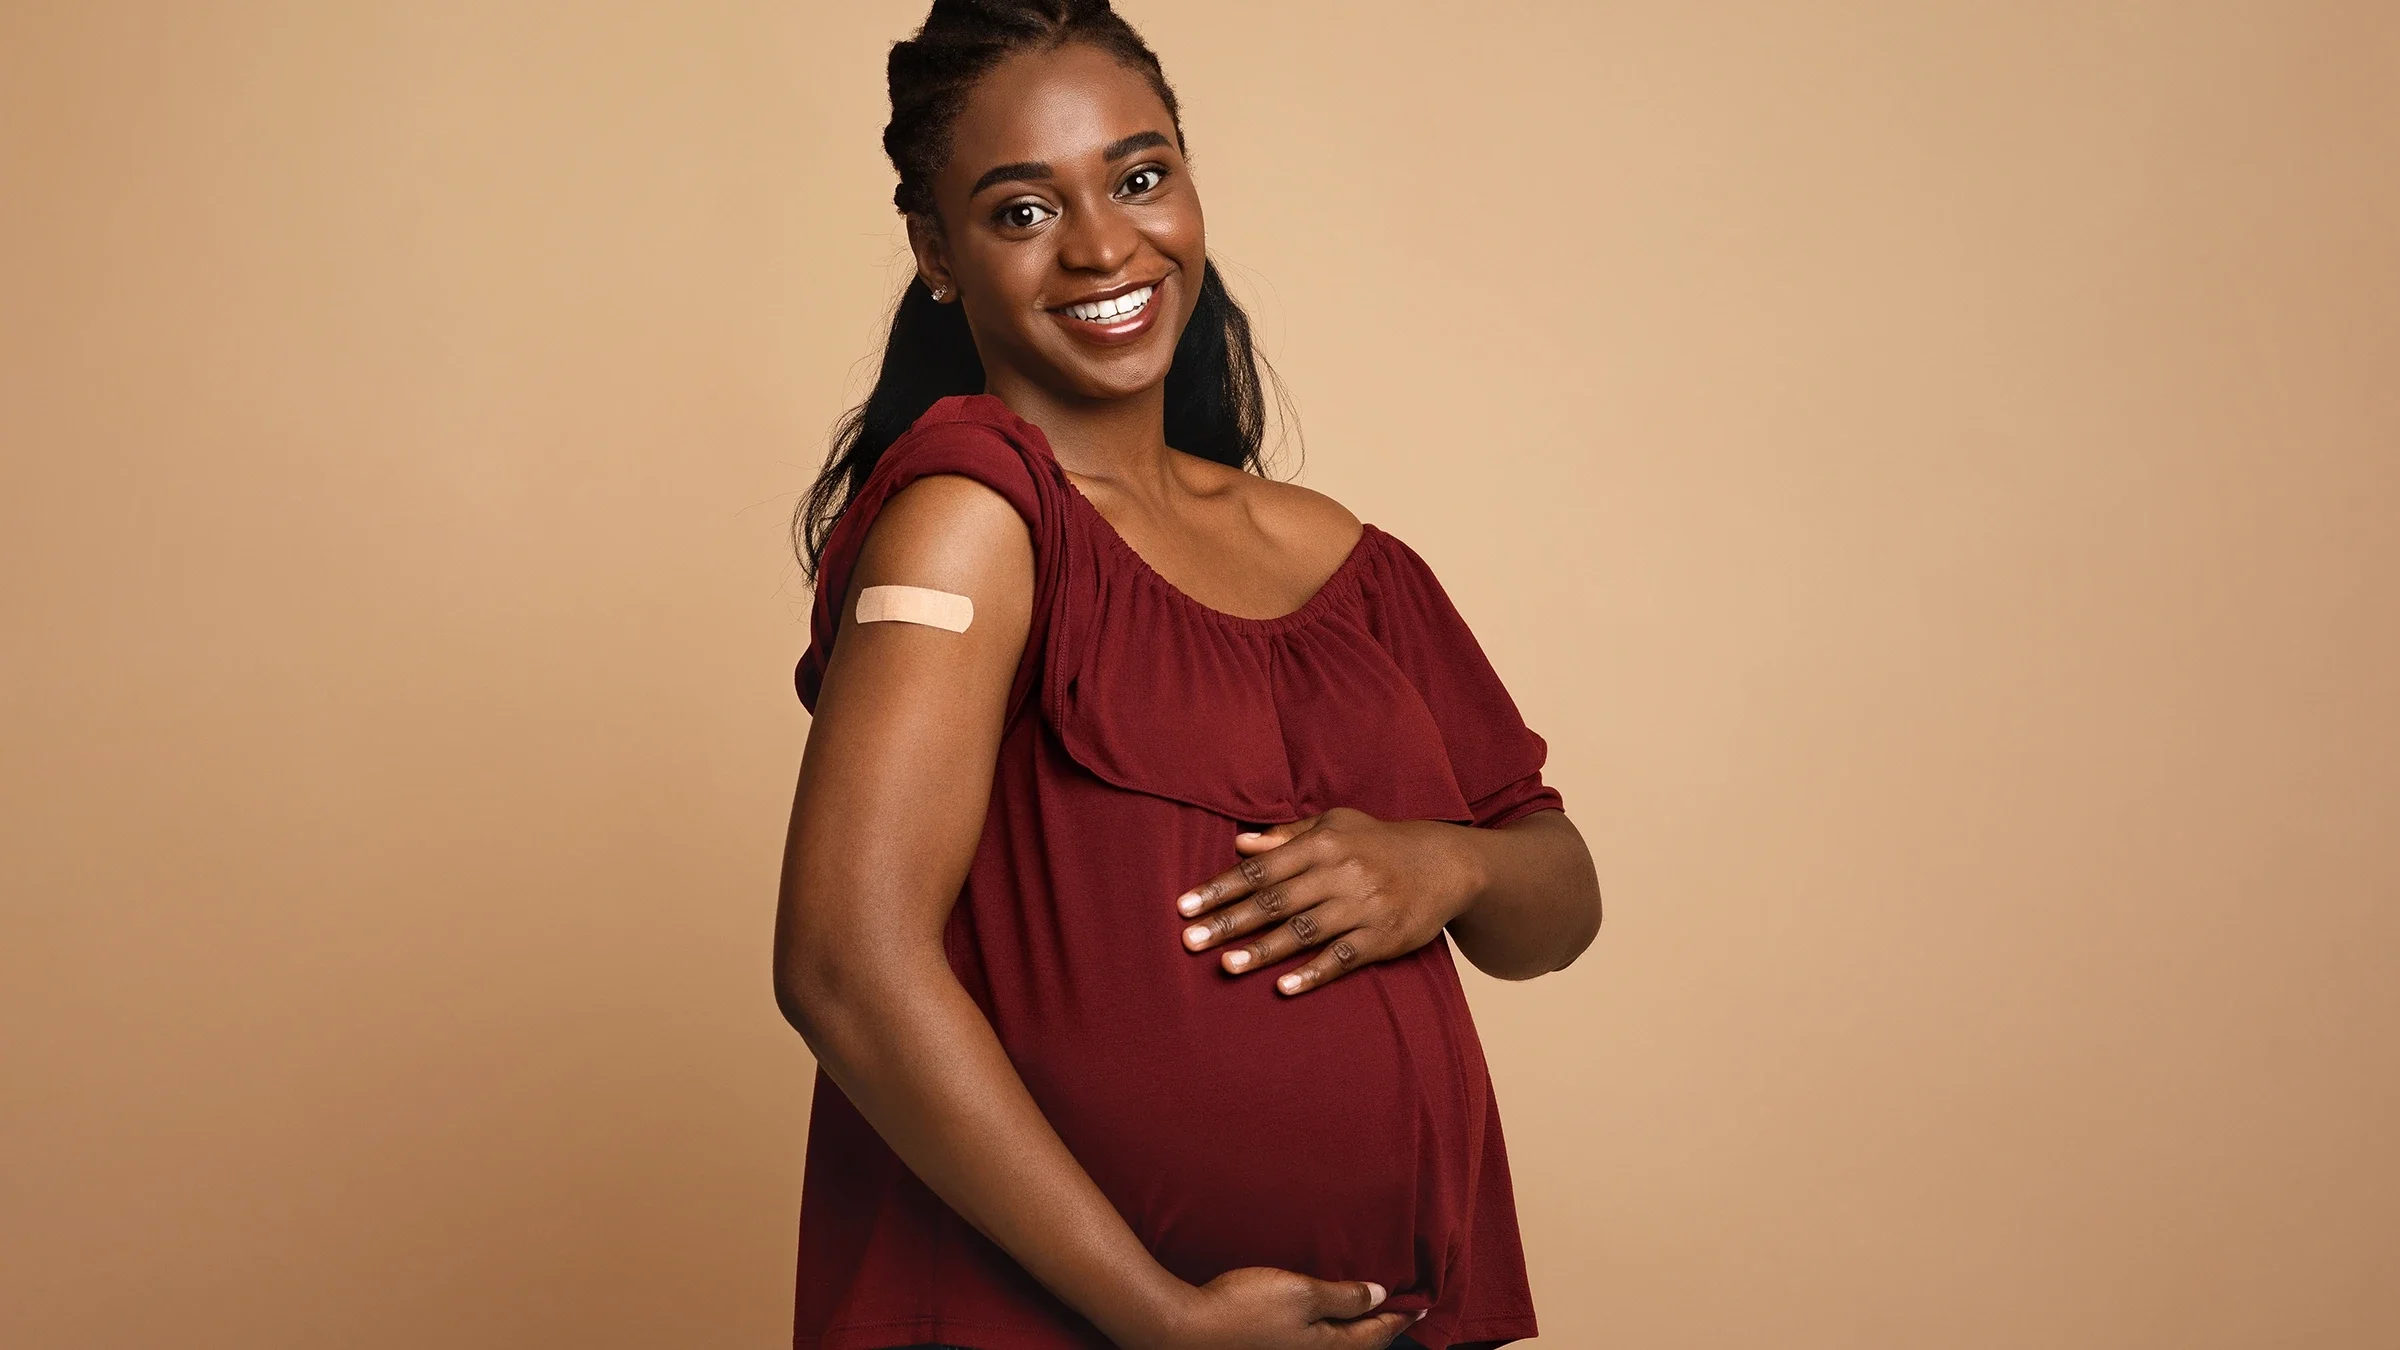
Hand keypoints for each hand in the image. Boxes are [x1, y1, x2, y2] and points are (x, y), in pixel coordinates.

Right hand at [1145, 1267, 1419, 1349]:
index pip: (1376, 1333)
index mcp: (1328, 1348)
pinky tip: (1321, 1322)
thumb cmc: (1243, 1309)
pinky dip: (1329, 1333)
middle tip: (1401, 1310)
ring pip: (1335, 1348)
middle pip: (1358, 1347)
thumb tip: (1379, 1297)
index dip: (1400, 1316)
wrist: (1184, 1330)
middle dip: (1380, 1328)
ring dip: (1354, 1332)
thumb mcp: (1300, 1293)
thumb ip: (1343, 1296)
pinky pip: (1314, 1346)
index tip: (1422, 1304)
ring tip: (1366, 1313)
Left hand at [1173, 808, 1483, 995]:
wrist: (1446, 863)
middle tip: (1190, 941)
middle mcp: (1341, 873)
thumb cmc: (1378, 842)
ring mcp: (1364, 907)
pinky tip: (1284, 988)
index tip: (1184, 907)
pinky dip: (1314, 973)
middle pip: (1276, 901)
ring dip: (1264, 950)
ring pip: (1305, 931)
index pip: (1261, 868)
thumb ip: (1287, 836)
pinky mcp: (1384, 937)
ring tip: (1227, 965)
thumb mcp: (1336, 826)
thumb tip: (1240, 844)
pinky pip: (1343, 958)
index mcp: (1323, 844)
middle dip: (1230, 921)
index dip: (1220, 887)